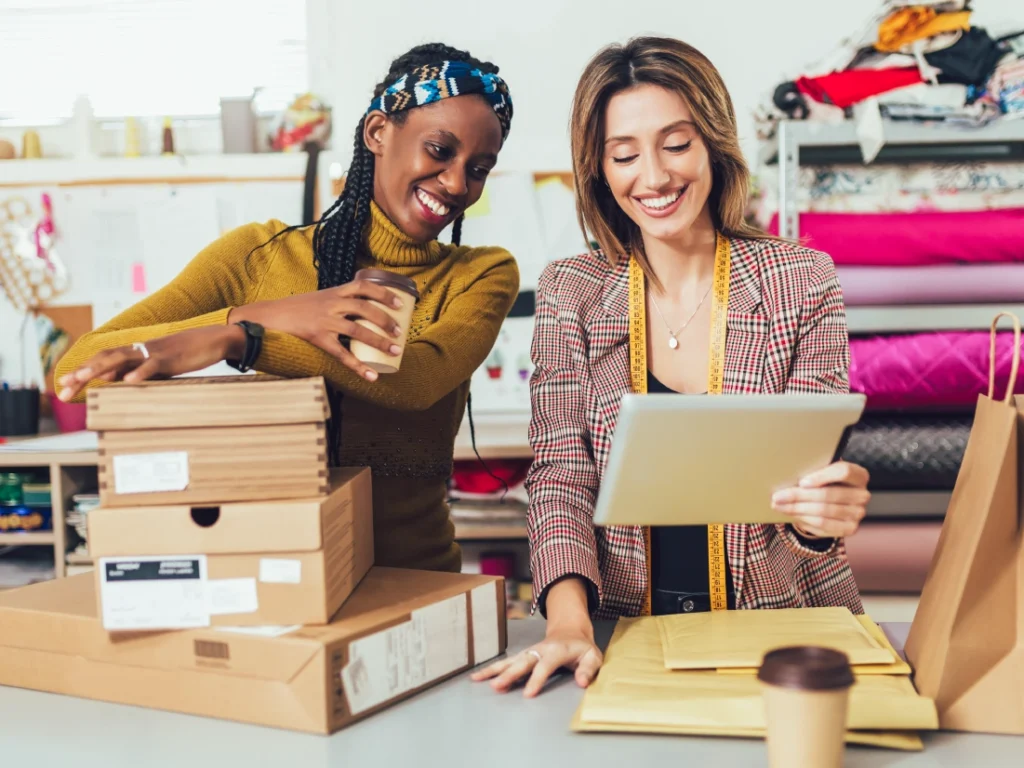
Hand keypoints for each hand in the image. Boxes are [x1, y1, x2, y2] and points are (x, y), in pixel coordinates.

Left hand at [57, 325, 243, 400]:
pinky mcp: (171, 358)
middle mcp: (140, 350)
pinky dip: (140, 373)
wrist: (213, 339)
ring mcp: (154, 352)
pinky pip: (152, 365)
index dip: (82, 371)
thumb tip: (116, 381)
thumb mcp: (160, 366)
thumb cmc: (188, 354)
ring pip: (121, 358)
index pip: (103, 361)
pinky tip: (128, 382)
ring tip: (83, 378)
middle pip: (104, 358)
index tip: (64, 385)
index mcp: (137, 353)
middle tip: (63, 389)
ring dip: (100, 368)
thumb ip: (139, 372)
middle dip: (82, 373)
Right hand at [230, 279, 407, 381]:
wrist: (263, 317)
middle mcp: (330, 303)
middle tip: (400, 331)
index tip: (401, 302)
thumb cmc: (291, 311)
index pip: (363, 286)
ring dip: (379, 340)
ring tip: (395, 350)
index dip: (384, 293)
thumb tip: (355, 314)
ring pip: (358, 329)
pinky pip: (341, 353)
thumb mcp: (315, 300)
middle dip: (386, 319)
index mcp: (332, 292)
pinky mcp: (316, 337)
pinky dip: (358, 366)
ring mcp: (324, 320)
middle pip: (366, 307)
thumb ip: (334, 304)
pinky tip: (371, 375)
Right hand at [471, 621, 602, 697]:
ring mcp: (530, 652)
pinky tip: (478, 676)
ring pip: (510, 660)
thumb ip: (588, 669)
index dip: (537, 679)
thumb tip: (581, 682)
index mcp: (557, 650)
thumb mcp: (593, 656)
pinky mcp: (523, 656)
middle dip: (509, 674)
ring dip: (495, 670)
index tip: (528, 694)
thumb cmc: (581, 647)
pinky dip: (491, 669)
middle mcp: (540, 649)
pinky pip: (507, 662)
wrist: (570, 631)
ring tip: (478, 679)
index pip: (545, 665)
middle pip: (523, 662)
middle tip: (497, 686)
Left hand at [771, 461, 869, 537]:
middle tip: (777, 497)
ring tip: (779, 506)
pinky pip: (824, 526)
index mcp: (859, 475)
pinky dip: (805, 521)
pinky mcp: (850, 528)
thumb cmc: (824, 480)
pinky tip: (792, 515)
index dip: (822, 477)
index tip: (801, 482)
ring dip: (797, 510)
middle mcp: (863, 495)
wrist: (833, 499)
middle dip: (798, 496)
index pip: (843, 472)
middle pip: (828, 495)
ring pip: (823, 512)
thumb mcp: (821, 471)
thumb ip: (812, 470)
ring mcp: (858, 513)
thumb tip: (786, 473)